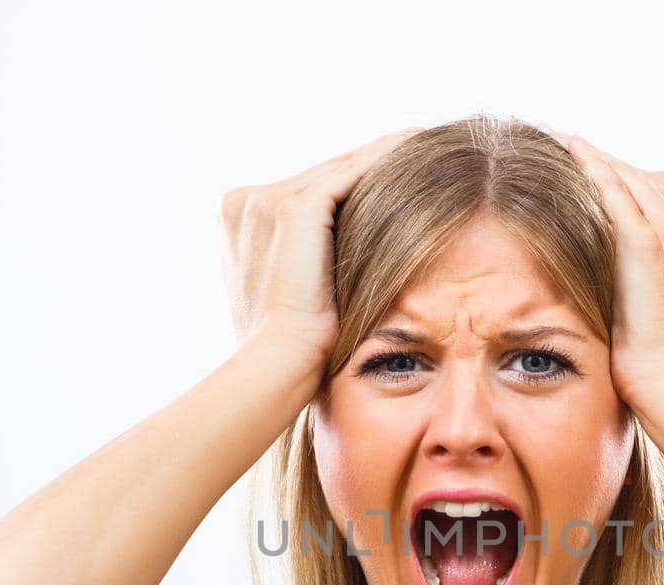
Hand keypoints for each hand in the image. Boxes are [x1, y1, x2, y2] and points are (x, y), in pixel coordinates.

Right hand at [219, 127, 421, 365]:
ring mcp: (264, 201)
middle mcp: (244, 202)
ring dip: (385, 154)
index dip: (352, 182)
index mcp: (238, 218)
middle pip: (323, 174)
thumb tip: (351, 245)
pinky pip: (349, 173)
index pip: (307, 189)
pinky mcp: (293, 208)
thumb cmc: (293, 345)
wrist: (279, 363)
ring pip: (338, 169)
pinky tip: (418, 151)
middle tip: (419, 145)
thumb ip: (309, 255)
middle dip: (371, 163)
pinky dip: (384, 161)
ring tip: (425, 143)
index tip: (394, 173)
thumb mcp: (296, 289)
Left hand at [552, 132, 663, 407]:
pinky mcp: (647, 240)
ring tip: (557, 145)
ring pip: (627, 177)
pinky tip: (563, 154)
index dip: (629, 182)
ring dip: (591, 160)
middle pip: (646, 177)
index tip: (594, 175)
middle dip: (607, 166)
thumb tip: (638, 261)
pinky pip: (611, 189)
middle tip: (565, 148)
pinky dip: (587, 168)